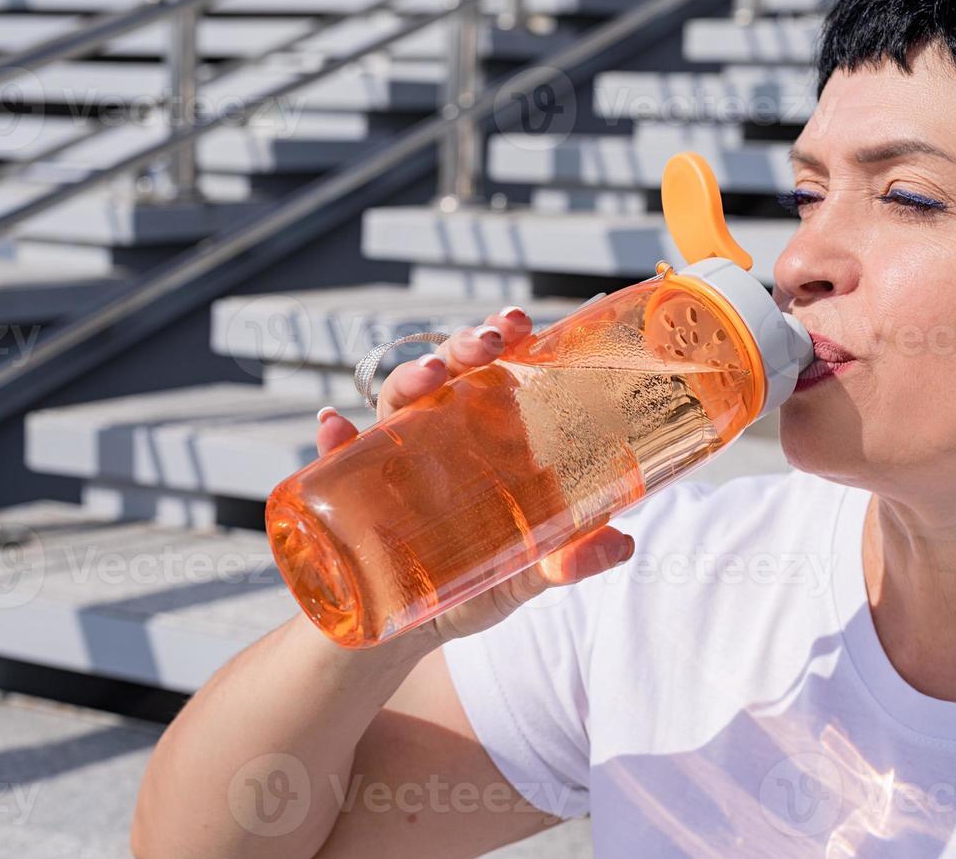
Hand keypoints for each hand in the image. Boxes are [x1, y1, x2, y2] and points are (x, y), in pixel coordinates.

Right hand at [314, 306, 634, 644]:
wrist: (406, 633)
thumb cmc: (473, 587)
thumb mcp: (526, 575)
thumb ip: (568, 561)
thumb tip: (622, 544)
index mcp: (484, 440)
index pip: (495, 374)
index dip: (504, 339)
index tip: (519, 322)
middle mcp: (437, 437)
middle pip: (447, 373)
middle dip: (464, 345)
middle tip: (488, 342)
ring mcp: (391, 460)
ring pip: (395, 401)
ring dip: (409, 377)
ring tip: (432, 374)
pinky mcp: (350, 494)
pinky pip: (335, 458)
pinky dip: (333, 439)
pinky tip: (335, 429)